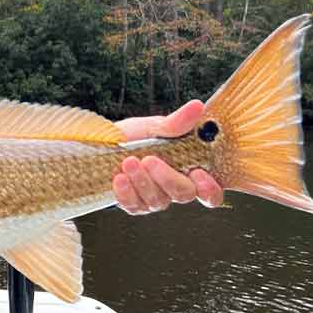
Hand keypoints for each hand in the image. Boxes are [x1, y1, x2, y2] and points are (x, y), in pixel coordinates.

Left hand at [113, 99, 223, 214]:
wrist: (102, 145)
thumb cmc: (135, 137)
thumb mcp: (154, 127)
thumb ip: (177, 123)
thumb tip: (197, 106)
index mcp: (189, 170)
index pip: (210, 192)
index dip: (210, 189)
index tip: (199, 173)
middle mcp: (174, 188)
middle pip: (183, 194)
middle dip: (167, 177)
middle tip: (150, 160)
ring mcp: (154, 199)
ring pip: (157, 200)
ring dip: (142, 180)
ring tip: (128, 161)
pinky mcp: (133, 205)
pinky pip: (134, 206)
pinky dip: (126, 192)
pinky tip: (119, 178)